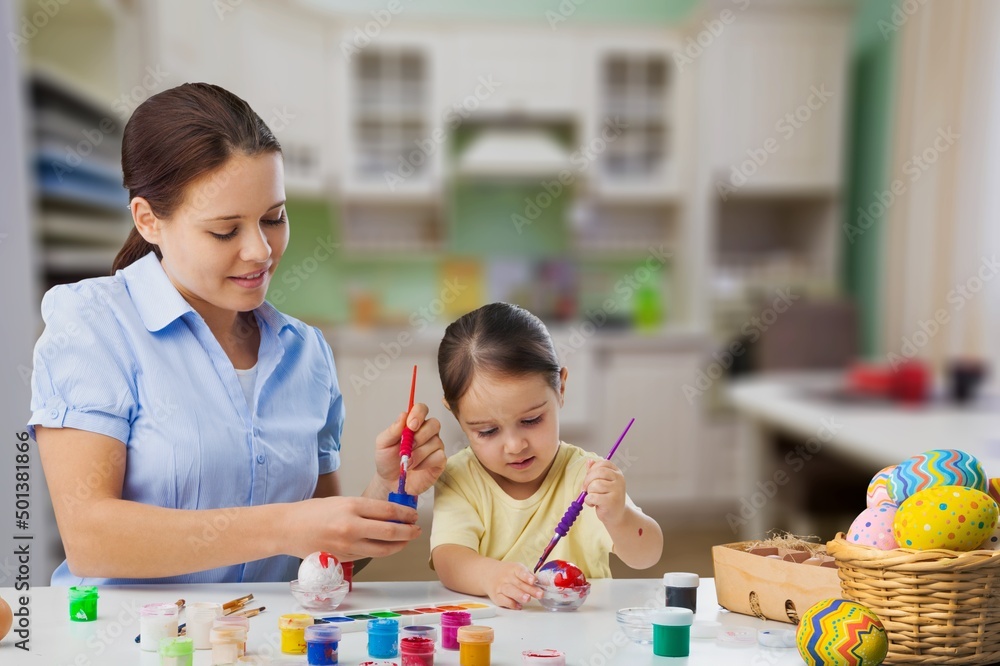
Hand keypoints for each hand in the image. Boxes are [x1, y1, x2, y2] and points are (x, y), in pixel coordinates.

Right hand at [289, 496, 419, 560]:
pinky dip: (381, 551)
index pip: (388, 512)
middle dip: (408, 532)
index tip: (414, 515)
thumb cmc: (312, 512)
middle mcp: (351, 527)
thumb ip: (364, 509)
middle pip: (390, 532)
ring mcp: (347, 546)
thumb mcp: (341, 501)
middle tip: (416, 529)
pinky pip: (368, 556)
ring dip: (399, 545)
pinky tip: (386, 546)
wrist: (287, 528)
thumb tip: (390, 514)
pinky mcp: (342, 559)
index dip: (406, 514)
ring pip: (382, 549)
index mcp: (351, 507)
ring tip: (406, 540)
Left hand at [374, 403, 445, 495]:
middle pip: (434, 424)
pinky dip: (425, 463)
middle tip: (408, 447)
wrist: (390, 482)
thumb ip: (392, 430)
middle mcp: (427, 432)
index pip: (422, 409)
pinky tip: (417, 467)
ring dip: (418, 454)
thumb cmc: (387, 460)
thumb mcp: (383, 444)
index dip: (418, 414)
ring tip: (407, 462)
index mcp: (413, 424)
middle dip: (420, 436)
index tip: (410, 426)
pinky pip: (439, 456)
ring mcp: (435, 446)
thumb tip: (403, 416)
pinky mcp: (440, 460)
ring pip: (436, 442)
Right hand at [486, 561, 542, 609]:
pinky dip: (511, 604)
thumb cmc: (508, 573)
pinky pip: (504, 601)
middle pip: (518, 583)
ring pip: (510, 591)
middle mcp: (506, 577)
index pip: (520, 571)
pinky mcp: (496, 597)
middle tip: (539, 594)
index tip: (534, 580)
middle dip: (530, 589)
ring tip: (528, 599)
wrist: (488, 574)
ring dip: (519, 595)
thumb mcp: (518, 569)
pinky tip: (519, 606)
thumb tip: (546, 583)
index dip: (527, 576)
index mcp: (513, 569)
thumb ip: (530, 576)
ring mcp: (500, 587)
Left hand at [582, 460, 626, 524]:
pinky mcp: (611, 501)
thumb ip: (595, 472)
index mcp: (617, 473)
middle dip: (587, 480)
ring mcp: (617, 490)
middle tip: (585, 489)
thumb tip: (589, 461)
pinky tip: (593, 504)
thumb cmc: (607, 498)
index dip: (592, 470)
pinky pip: (593, 496)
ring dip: (589, 492)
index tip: (589, 478)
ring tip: (593, 498)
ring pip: (594, 485)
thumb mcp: (602, 483)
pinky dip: (589, 501)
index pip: (602, 464)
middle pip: (598, 472)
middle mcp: (619, 480)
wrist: (616, 516)